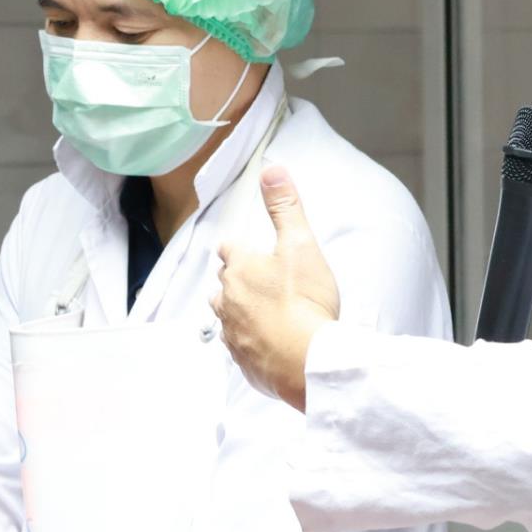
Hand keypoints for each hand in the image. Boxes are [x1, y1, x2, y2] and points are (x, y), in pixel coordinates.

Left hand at [212, 166, 339, 410]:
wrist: (308, 361)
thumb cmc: (305, 301)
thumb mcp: (301, 244)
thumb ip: (285, 207)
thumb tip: (272, 170)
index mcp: (240, 267)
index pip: (228, 247)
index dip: (240, 246)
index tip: (250, 249)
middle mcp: (228, 299)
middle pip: (224, 282)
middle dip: (239, 279)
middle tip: (264, 280)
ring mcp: (232, 332)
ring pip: (226, 314)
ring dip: (239, 310)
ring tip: (263, 311)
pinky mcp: (242, 360)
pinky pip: (239, 346)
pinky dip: (251, 341)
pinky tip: (269, 341)